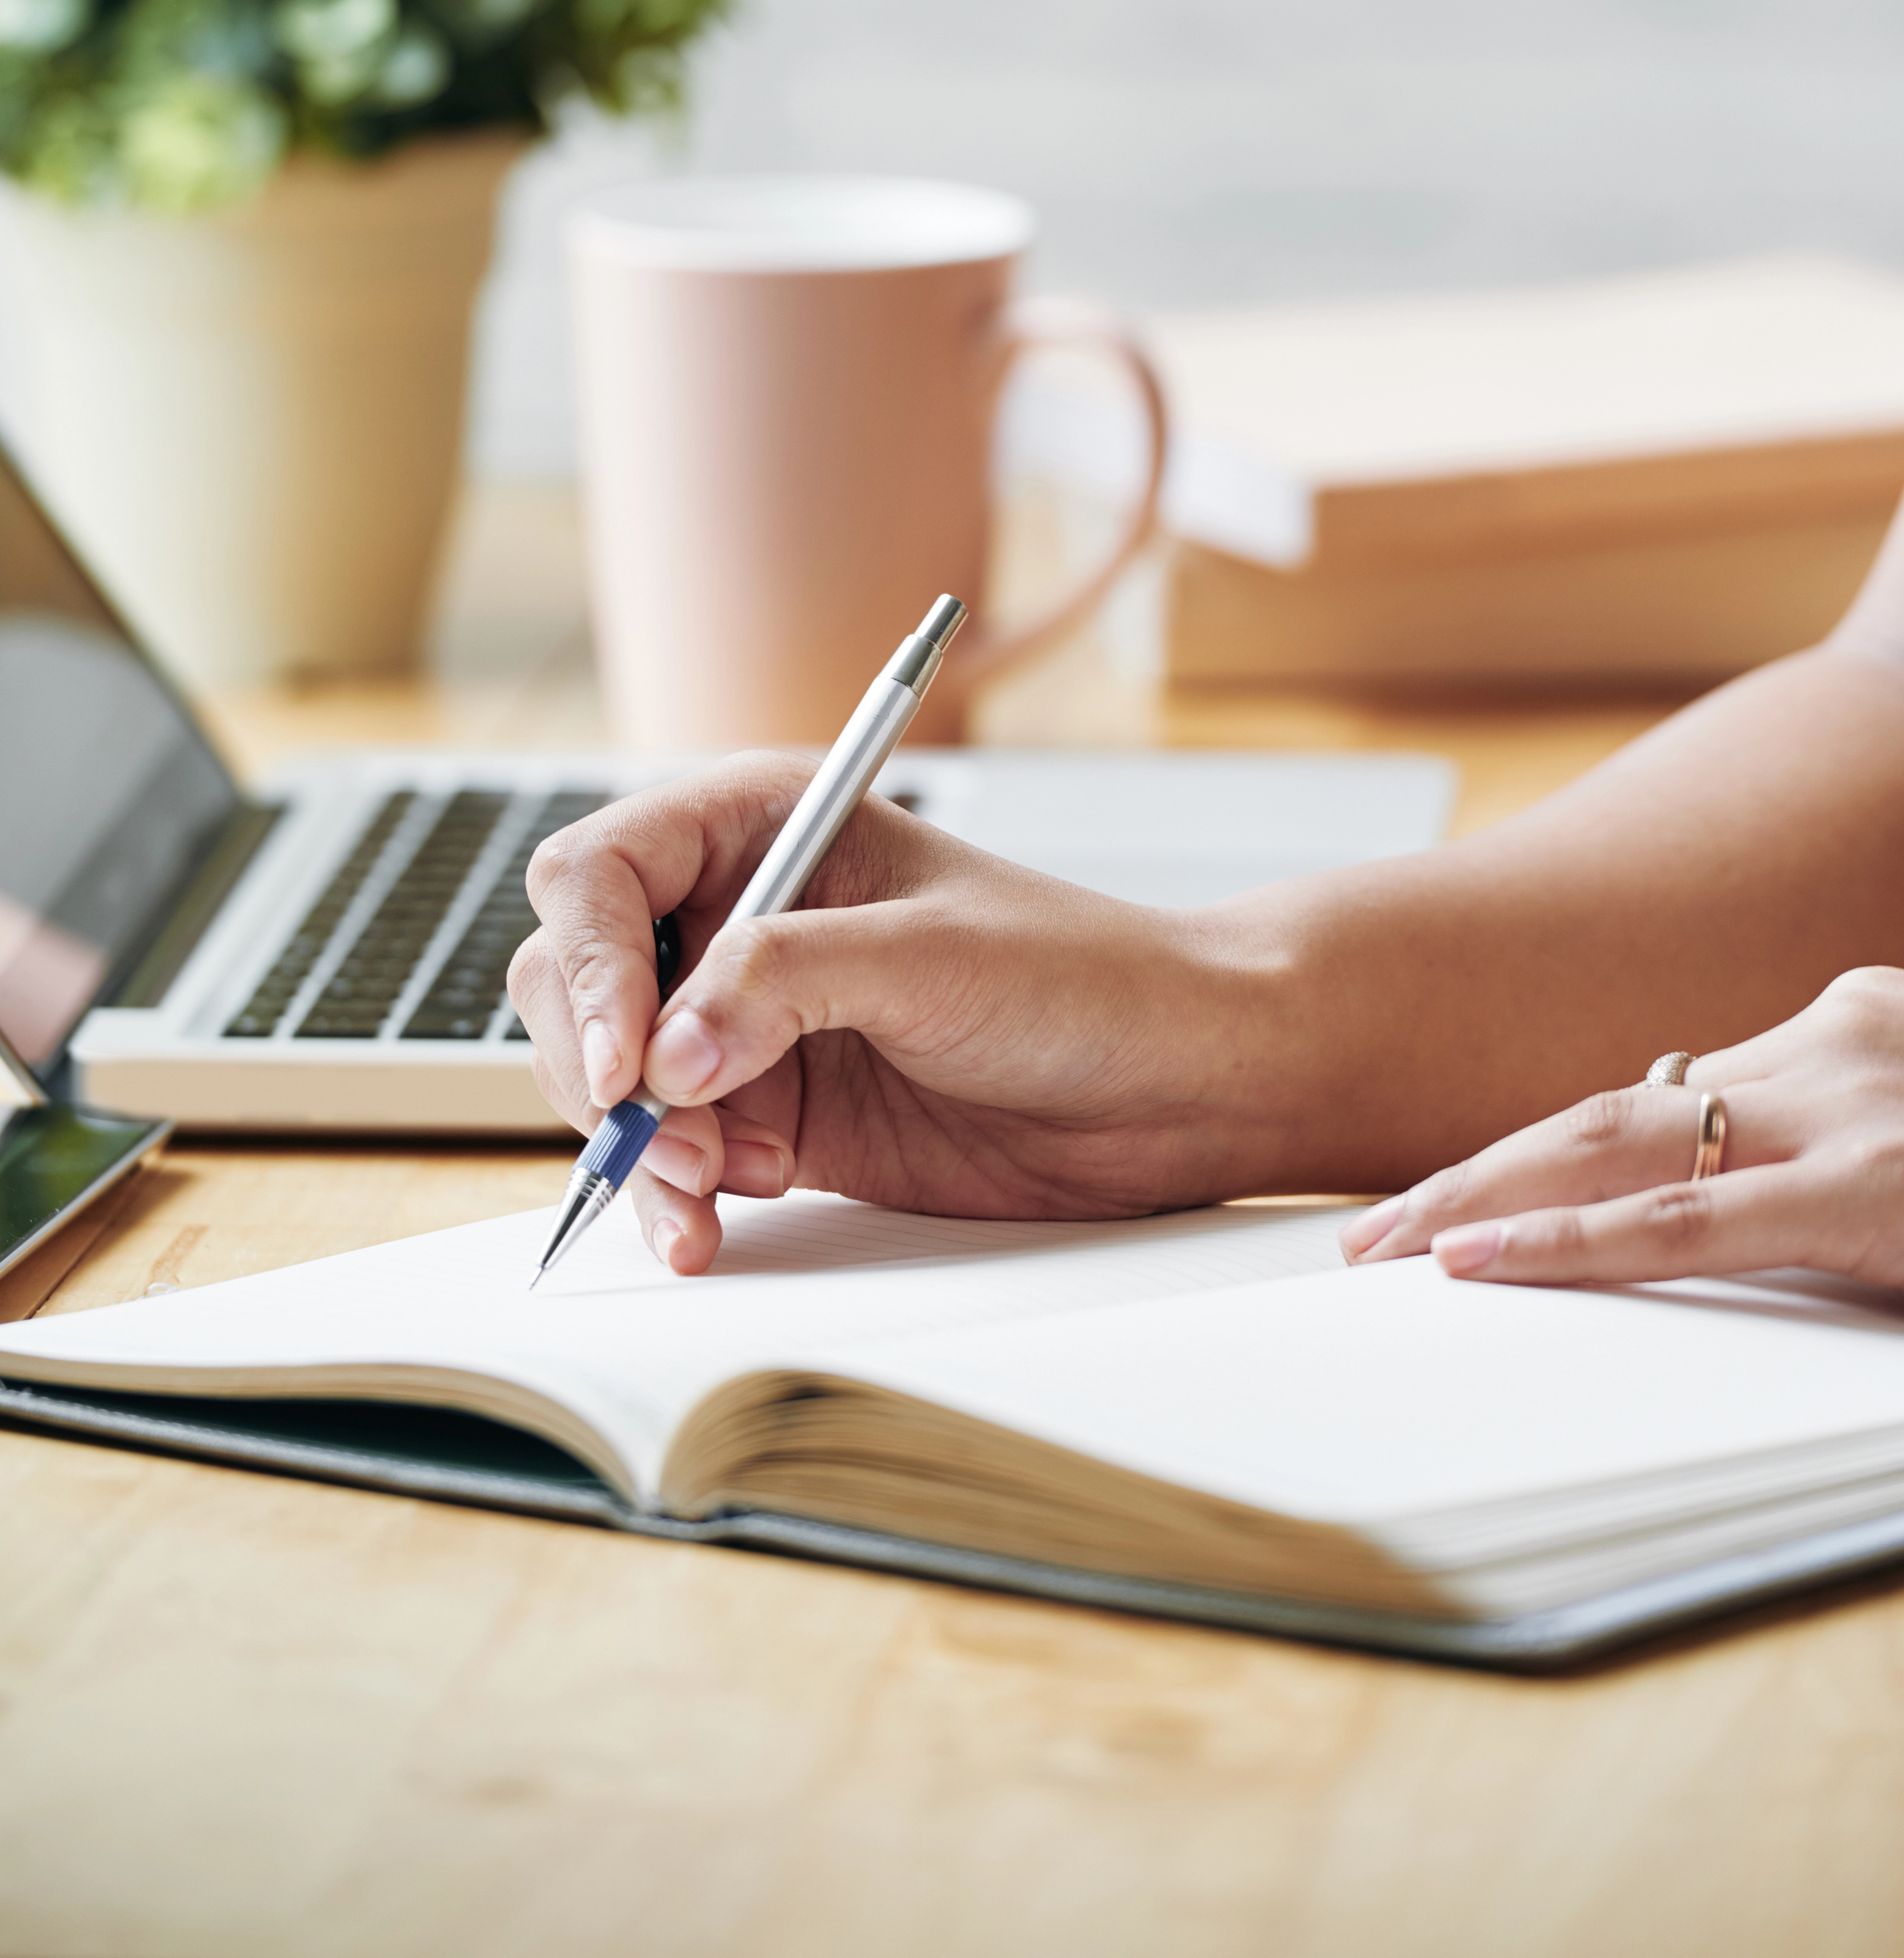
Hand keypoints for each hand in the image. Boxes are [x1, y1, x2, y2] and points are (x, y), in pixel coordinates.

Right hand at [507, 756, 1308, 1275]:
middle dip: (601, 1065)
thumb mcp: (930, 958)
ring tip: (705, 1194)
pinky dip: (669, 1200)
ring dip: (635, 1146)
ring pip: (609, 1079)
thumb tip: (666, 1051)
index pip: (603, 874)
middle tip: (665, 1138)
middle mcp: (737, 917)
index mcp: (763, 825)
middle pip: (577, 979)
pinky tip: (705, 1230)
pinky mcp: (771, 1116)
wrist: (1173, 1084)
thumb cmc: (1081, 976)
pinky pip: (672, 1157)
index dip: (592, 962)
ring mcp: (746, 1023)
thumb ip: (786, 983)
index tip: (632, 1058)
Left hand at [1343, 966, 1903, 1339]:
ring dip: (1484, 1201)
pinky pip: (1690, 1220)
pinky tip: (1482, 1266)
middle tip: (1364, 1230)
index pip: (1658, 1086)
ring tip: (1382, 1252)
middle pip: (1608, 1101)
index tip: (1452, 1193)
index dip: (1541, 1147)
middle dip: (1473, 1167)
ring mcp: (1854, 1105)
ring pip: (1622, 1145)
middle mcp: (1832, 1037)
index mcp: (1845, 1020)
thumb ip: (1827, 1141)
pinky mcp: (1881, 1189)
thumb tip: (1705, 1157)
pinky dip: (1573, 1244)